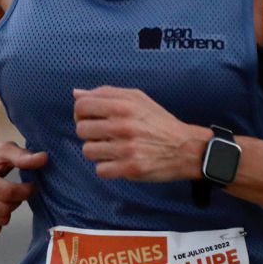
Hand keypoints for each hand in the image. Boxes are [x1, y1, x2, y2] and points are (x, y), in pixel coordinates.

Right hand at [0, 140, 47, 234]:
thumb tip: (44, 158)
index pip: (7, 192)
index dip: (25, 191)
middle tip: (17, 192)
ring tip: (2, 198)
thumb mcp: (3, 151)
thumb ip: (23, 156)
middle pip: (3, 209)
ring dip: (7, 211)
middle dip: (16, 201)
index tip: (31, 186)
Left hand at [73, 86, 209, 181]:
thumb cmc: (158, 121)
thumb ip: (106, 93)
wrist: (185, 147)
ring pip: (88, 151)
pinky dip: (107, 167)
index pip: (82, 106)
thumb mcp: (137, 98)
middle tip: (103, 134)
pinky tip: (118, 161)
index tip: (90, 117)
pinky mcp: (130, 168)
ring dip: (97, 151)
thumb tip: (76, 94)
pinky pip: (100, 170)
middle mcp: (123, 126)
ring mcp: (126, 148)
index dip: (81, 112)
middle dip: (90, 132)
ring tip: (111, 148)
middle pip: (81, 129)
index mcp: (123, 105)